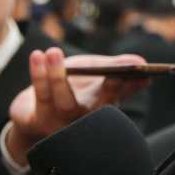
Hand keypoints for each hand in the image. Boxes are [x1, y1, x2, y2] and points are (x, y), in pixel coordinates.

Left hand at [7, 48, 149, 165]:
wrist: (32, 111)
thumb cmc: (69, 88)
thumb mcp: (92, 73)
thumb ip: (114, 67)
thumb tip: (141, 62)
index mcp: (103, 106)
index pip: (122, 95)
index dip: (132, 85)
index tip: (141, 70)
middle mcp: (85, 119)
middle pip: (101, 106)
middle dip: (110, 89)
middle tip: (115, 72)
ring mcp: (62, 122)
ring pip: (65, 101)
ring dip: (59, 76)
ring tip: (54, 51)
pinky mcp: (38, 120)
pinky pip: (40, 96)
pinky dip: (39, 74)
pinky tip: (38, 55)